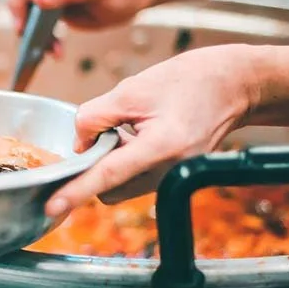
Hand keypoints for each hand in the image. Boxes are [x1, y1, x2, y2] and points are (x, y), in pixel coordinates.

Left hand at [45, 44, 262, 215]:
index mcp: (161, 147)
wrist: (235, 85)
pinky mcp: (173, 177)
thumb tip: (77, 143)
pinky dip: (127, 160)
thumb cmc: (190, 81)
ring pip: (122, 184)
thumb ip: (96, 116)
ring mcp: (173, 178)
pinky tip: (143, 130)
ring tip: (135, 124)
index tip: (53, 206)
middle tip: (109, 129)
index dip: (76, 191)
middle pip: (110, 188)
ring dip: (113, 161)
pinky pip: (136, 177)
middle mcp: (169, 171)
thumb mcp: (132, 89)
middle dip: (96, 167)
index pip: (108, 174)